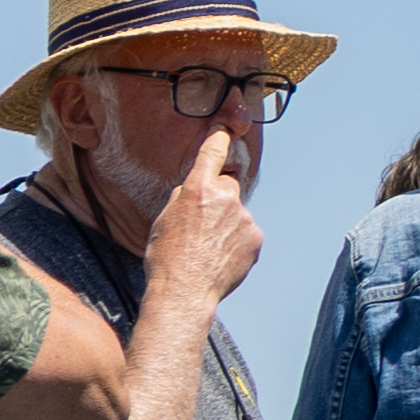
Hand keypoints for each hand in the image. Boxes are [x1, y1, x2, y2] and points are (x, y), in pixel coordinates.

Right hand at [146, 131, 261, 313]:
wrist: (184, 291)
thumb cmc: (167, 258)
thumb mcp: (163, 219)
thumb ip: (184, 197)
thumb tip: (196, 189)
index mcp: (198, 189)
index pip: (212, 153)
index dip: (218, 138)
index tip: (224, 128)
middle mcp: (225, 197)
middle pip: (226, 187)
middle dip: (217, 200)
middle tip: (201, 225)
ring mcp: (244, 217)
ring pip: (236, 214)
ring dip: (225, 226)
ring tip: (207, 250)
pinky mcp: (256, 237)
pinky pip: (246, 233)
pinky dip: (236, 242)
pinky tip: (219, 258)